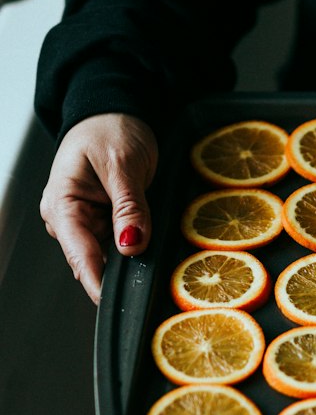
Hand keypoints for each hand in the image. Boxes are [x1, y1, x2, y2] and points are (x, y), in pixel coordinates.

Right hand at [39, 114, 157, 304]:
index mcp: (62, 204)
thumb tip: (131, 246)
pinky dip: (135, 247)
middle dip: (121, 273)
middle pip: (94, 262)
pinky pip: (119, 244)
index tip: (120, 305)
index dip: (99, 284)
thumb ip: (129, 207)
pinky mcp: (103, 221)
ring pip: (109, 257)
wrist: (114, 110)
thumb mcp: (124, 164)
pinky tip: (151, 248)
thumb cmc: (111, 127)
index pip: (79, 256)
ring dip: (131, 261)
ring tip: (155, 258)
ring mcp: (85, 221)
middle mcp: (67, 217)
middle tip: (153, 281)